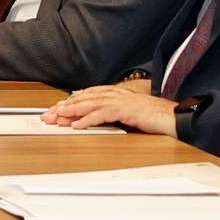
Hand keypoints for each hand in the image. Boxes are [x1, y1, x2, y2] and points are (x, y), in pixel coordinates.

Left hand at [46, 79, 177, 134]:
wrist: (172, 117)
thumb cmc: (153, 117)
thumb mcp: (128, 114)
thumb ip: (111, 112)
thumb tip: (94, 117)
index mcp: (115, 93)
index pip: (86, 95)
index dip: (68, 102)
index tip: (54, 110)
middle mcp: (115, 94)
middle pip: (83, 98)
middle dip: (64, 107)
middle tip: (48, 116)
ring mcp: (120, 101)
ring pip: (89, 104)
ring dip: (71, 112)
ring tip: (57, 119)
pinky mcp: (126, 110)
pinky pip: (102, 115)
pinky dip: (88, 120)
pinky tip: (77, 126)